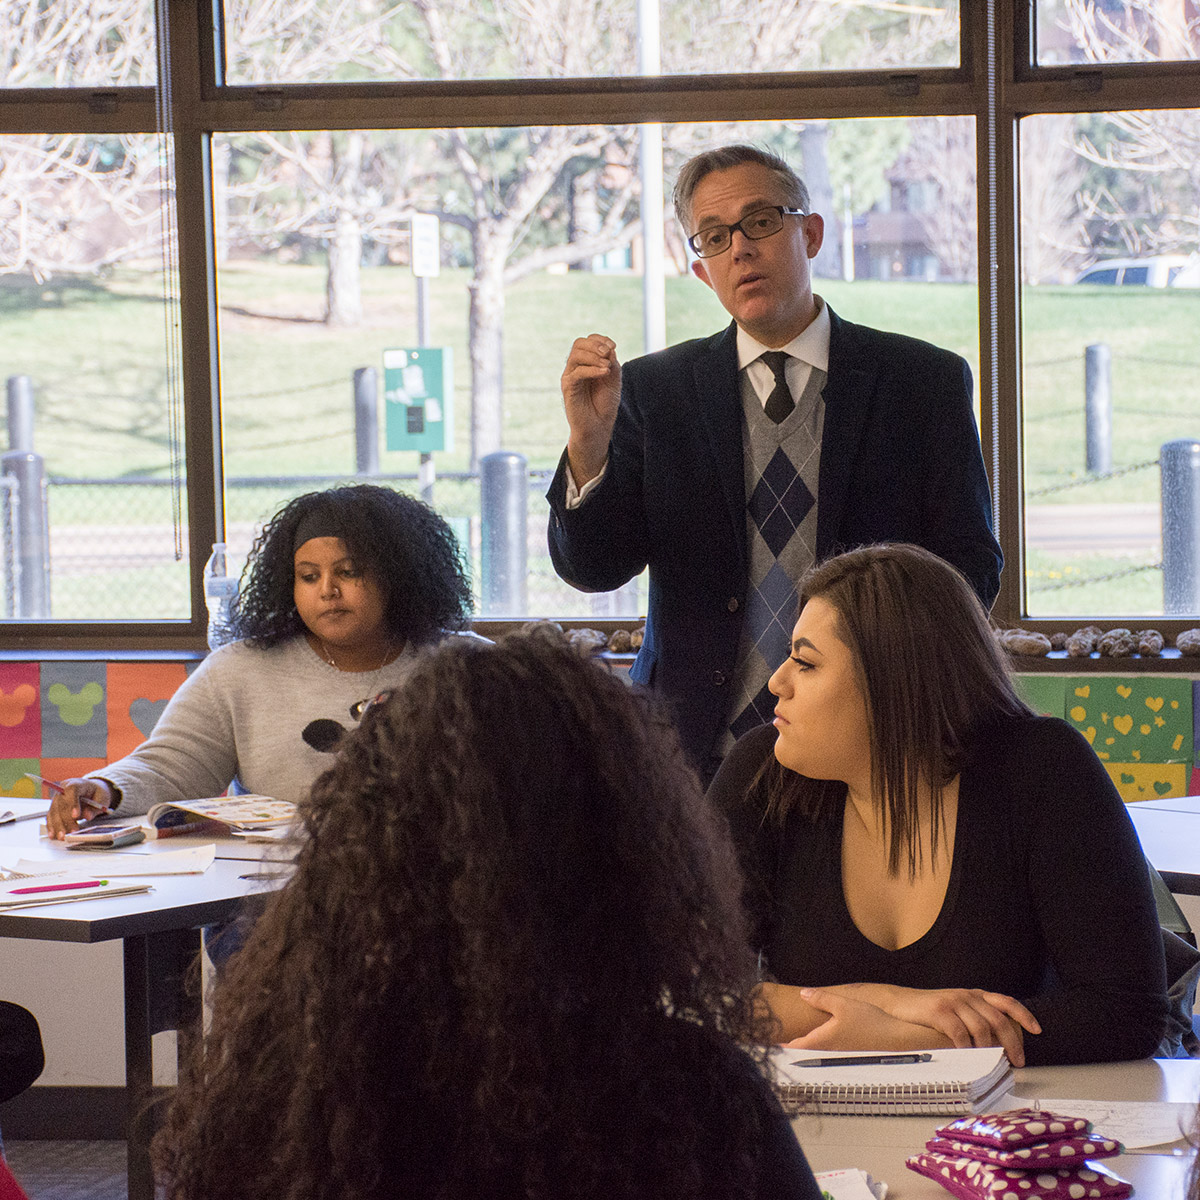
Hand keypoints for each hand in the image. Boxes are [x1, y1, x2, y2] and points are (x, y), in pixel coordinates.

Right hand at [47, 779, 114, 839]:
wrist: (91, 791)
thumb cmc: (96, 794)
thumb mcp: (102, 799)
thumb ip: (95, 808)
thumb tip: (87, 816)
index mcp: (76, 783)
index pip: (72, 790)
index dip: (73, 803)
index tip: (76, 816)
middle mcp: (63, 789)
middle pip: (61, 803)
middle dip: (66, 819)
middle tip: (72, 832)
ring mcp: (56, 798)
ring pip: (54, 812)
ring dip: (58, 825)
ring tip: (63, 837)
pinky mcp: (53, 807)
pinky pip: (50, 817)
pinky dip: (52, 826)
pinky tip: (53, 835)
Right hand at [561, 334, 620, 485]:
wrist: (598, 426)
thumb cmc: (604, 404)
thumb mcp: (613, 380)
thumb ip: (611, 363)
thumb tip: (609, 349)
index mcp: (587, 363)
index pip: (588, 341)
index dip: (600, 340)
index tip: (614, 346)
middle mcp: (576, 367)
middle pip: (579, 344)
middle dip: (595, 345)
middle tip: (608, 353)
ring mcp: (570, 376)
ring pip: (576, 355)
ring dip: (594, 356)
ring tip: (607, 367)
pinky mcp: (568, 387)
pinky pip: (577, 372)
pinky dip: (592, 369)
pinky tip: (604, 372)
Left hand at [785, 988, 940, 1051]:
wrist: (896, 1037)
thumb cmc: (870, 1023)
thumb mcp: (842, 1005)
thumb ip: (821, 999)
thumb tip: (803, 994)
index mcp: (822, 1040)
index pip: (795, 1045)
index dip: (781, 1043)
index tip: (768, 1040)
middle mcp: (829, 1048)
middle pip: (803, 1047)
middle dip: (790, 1040)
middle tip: (777, 1033)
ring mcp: (839, 1049)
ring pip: (816, 1045)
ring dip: (804, 1039)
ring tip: (795, 1030)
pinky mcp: (849, 1046)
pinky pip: (828, 1042)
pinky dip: (819, 1036)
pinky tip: (822, 1027)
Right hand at [841, 983, 1038, 1066]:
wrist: (900, 1004)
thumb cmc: (930, 1012)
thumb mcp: (957, 1010)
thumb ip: (977, 1019)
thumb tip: (1002, 1043)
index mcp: (975, 995)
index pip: (1006, 1002)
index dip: (1024, 1015)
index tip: (1037, 1031)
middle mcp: (967, 996)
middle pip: (999, 1020)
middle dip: (1013, 1043)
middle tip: (1017, 1061)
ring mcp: (953, 1002)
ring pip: (982, 1028)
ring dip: (990, 1049)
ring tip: (992, 1062)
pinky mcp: (939, 1010)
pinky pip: (959, 1032)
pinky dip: (967, 1047)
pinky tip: (968, 1056)